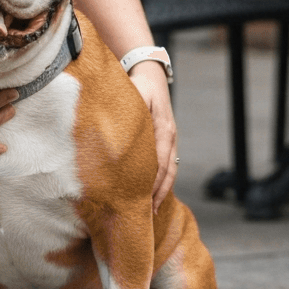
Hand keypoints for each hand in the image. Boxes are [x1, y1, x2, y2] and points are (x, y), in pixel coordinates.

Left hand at [128, 62, 177, 212]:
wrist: (150, 73)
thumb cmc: (138, 84)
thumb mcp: (135, 93)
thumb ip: (130, 111)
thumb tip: (117, 130)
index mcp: (163, 128)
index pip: (159, 162)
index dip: (152, 182)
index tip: (142, 200)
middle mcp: (170, 136)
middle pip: (167, 170)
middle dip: (158, 193)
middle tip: (146, 214)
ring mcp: (171, 139)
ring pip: (170, 170)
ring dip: (162, 191)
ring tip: (151, 211)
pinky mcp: (167, 140)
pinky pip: (168, 165)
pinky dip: (163, 182)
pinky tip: (155, 196)